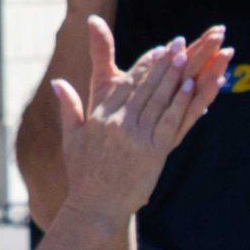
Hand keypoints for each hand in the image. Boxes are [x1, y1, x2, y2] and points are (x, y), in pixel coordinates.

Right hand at [48, 18, 231, 222]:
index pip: (126, 83)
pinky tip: (191, 86)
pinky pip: (169, 121)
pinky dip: (181, 102)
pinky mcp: (152, 152)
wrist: (94, 207)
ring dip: (175, 75)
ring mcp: (135, 136)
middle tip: (180, 43)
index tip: (159, 49)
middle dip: (164, 62)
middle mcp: (117, 122)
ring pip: (159, 99)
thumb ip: (69, 107)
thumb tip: (58, 82)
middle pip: (145, 86)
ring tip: (188, 56)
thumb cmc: (82, 174)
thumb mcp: (72, 138)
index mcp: (100, 116)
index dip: (145, 64)